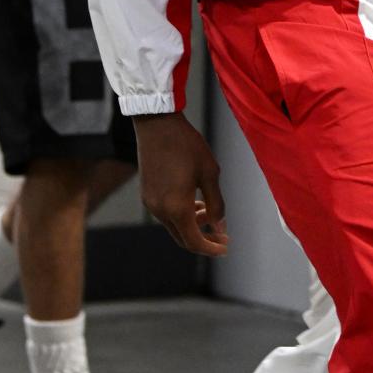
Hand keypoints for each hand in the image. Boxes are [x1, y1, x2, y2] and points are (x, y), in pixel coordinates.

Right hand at [134, 111, 228, 256]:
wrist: (157, 124)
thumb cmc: (186, 145)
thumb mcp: (210, 173)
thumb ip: (217, 203)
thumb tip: (219, 226)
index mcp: (176, 207)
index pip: (194, 241)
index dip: (211, 248)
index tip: (225, 247)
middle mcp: (160, 210)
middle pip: (183, 238)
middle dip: (204, 240)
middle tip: (222, 236)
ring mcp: (150, 202)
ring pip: (174, 226)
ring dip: (193, 225)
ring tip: (210, 211)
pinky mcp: (146, 193)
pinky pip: (165, 214)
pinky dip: (181, 215)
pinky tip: (194, 201)